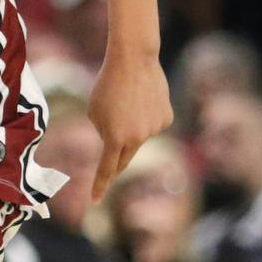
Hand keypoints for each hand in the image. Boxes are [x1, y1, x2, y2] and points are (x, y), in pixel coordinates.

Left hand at [88, 50, 171, 200]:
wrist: (134, 60)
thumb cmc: (107, 84)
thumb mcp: (94, 112)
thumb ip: (104, 133)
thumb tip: (116, 145)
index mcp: (114, 138)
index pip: (107, 169)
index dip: (100, 185)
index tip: (94, 201)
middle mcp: (137, 138)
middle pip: (124, 159)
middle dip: (115, 162)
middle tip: (108, 163)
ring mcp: (155, 129)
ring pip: (138, 138)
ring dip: (131, 128)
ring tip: (127, 102)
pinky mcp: (167, 119)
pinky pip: (151, 125)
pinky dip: (145, 117)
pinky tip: (143, 100)